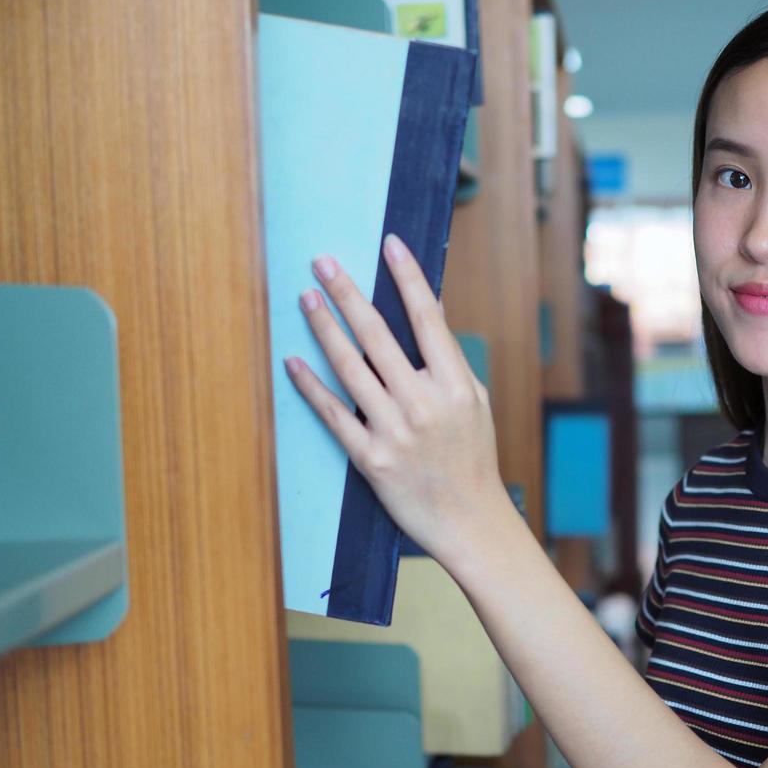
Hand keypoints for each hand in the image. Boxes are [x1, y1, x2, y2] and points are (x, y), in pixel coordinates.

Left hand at [283, 233, 510, 568]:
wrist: (470, 521)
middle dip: (349, 293)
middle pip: (379, 336)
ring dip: (325, 328)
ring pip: (350, 368)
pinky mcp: (370, 458)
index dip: (408, 279)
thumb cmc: (473, 458)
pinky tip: (293, 361)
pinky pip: (333, 415)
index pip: (428, 319)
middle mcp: (424, 403)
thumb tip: (429, 312)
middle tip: (324, 262)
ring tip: (307, 298)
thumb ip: (448, 359)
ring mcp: (395, 431)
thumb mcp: (473, 402)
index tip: (389, 245)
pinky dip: (311, 386)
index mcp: (455, 385)